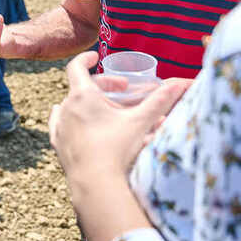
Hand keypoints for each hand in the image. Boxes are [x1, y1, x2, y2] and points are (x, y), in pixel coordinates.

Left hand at [48, 52, 190, 181]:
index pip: (77, 67)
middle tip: (122, 88)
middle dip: (103, 84)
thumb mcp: (141, 121)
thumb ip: (160, 100)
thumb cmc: (118, 149)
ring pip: (70, 105)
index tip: (96, 56)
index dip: (86, 58)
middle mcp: (66, 108)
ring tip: (103, 105)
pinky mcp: (58, 144)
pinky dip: (68, 117)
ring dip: (86, 102)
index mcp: (82, 96)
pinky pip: (59, 123)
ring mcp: (59, 126)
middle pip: (81, 87)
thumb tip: (182, 82)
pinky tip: (72, 120)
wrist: (96, 183)